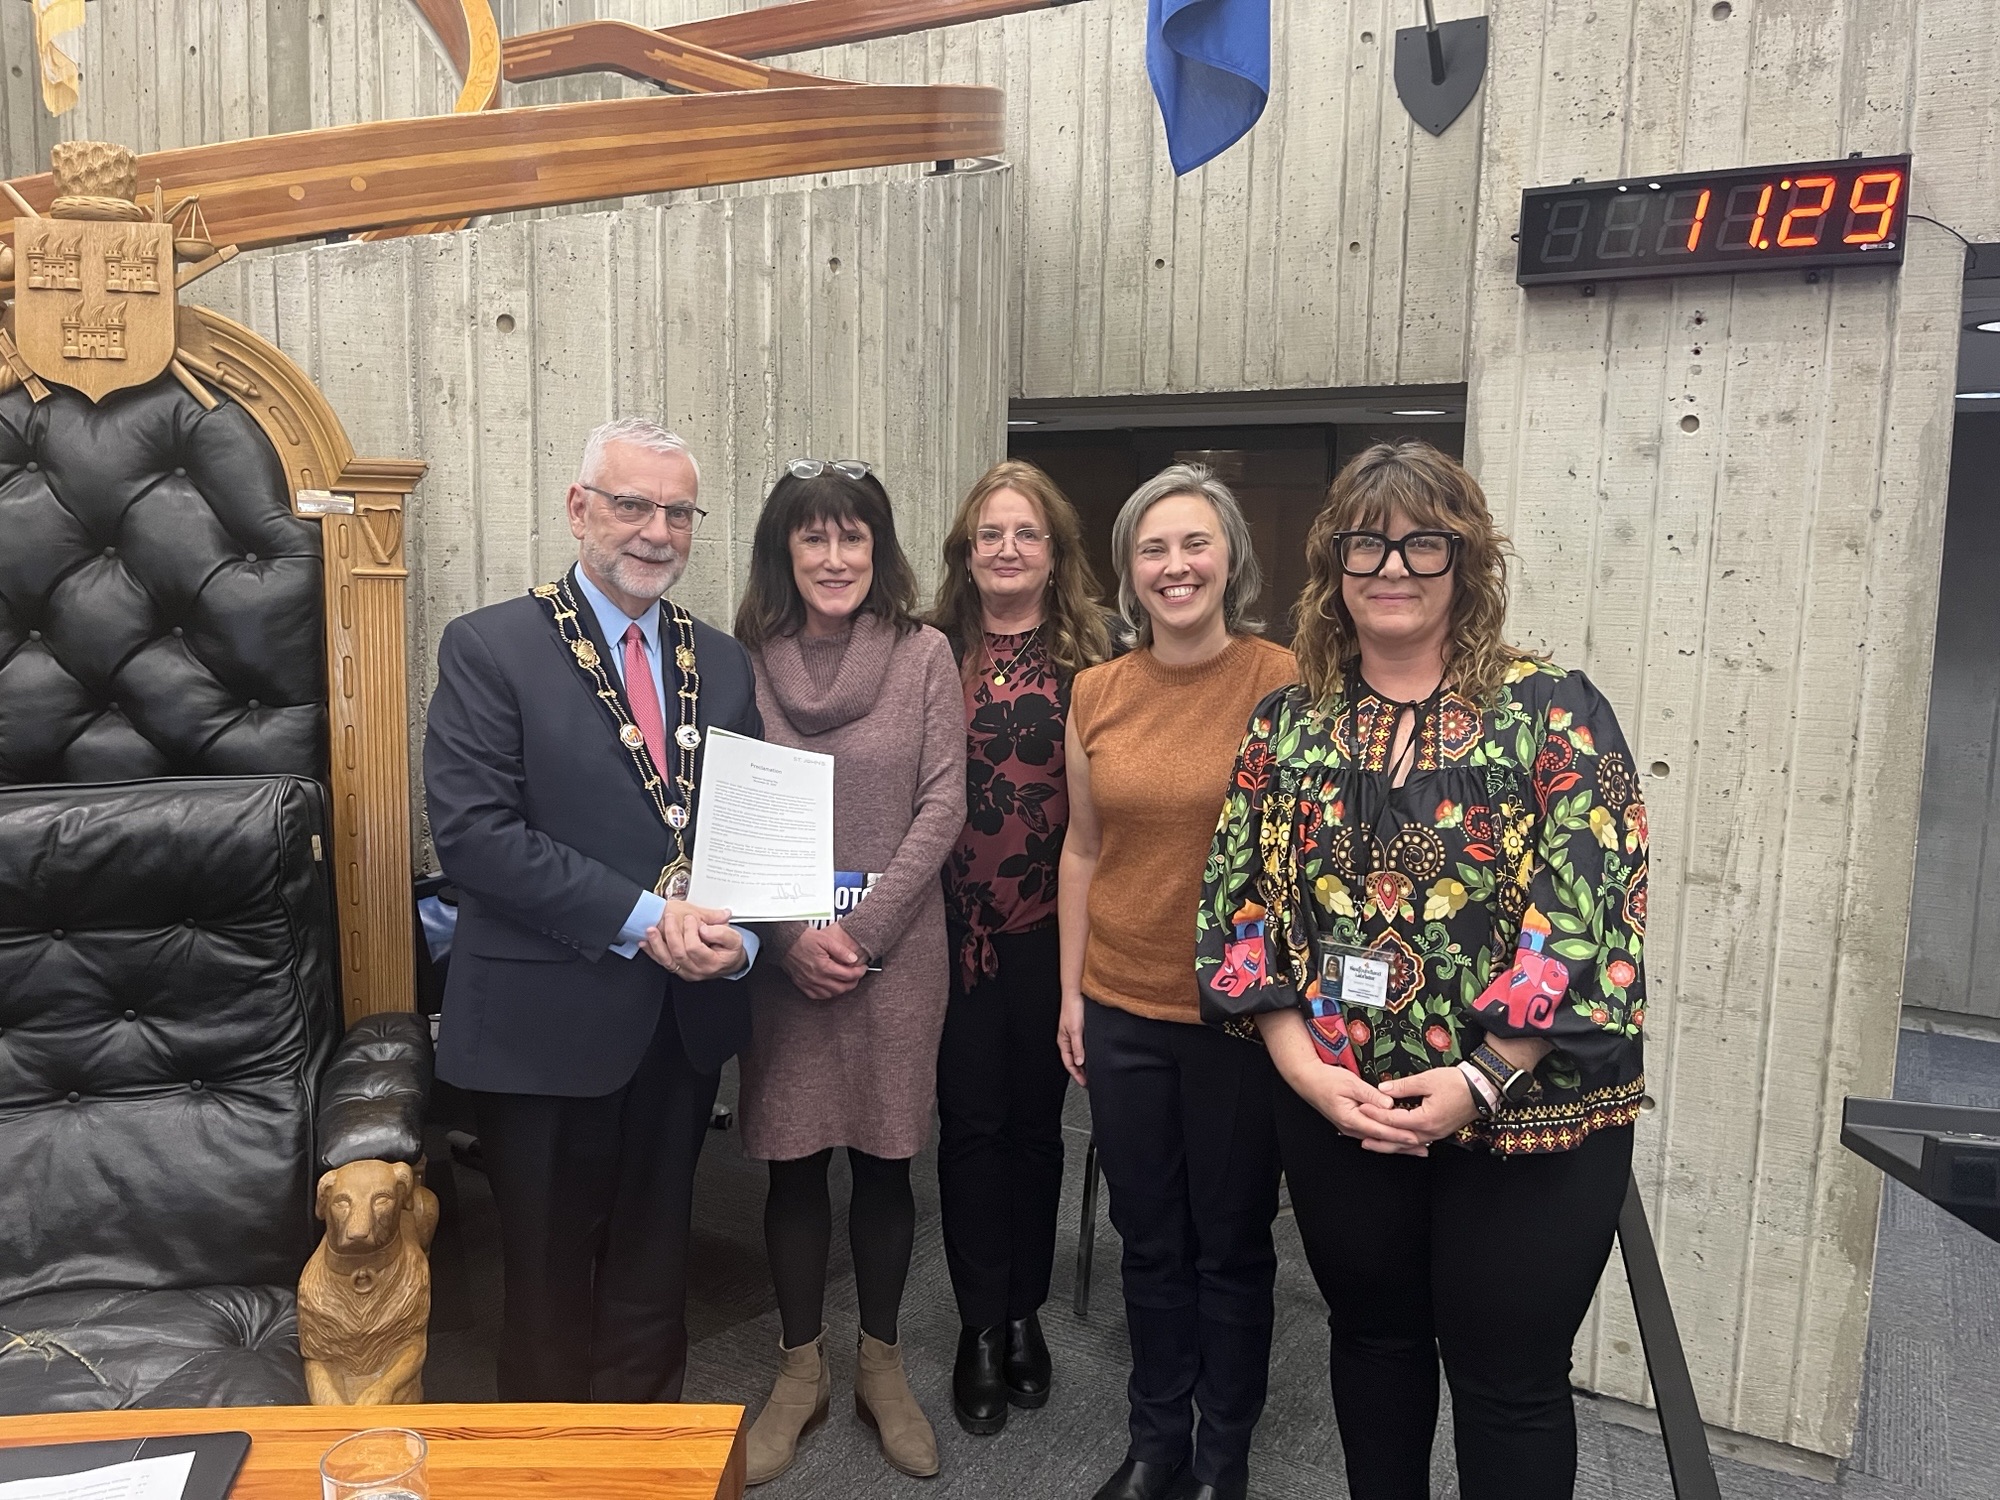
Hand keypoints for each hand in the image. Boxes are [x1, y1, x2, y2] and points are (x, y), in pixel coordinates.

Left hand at [641, 900, 744, 980]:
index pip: (695, 948)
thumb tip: (705, 929)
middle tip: (670, 917)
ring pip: (667, 960)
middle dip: (672, 933)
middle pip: (679, 953)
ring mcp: (685, 971)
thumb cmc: (730, 950)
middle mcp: (697, 970)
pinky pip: (662, 962)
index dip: (691, 931)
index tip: (691, 918)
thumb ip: (722, 932)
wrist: (728, 963)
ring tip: (651, 929)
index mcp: (712, 962)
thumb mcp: (734, 938)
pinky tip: (645, 942)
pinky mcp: (677, 969)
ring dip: (657, 944)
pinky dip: (652, 952)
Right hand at [782, 923, 869, 999]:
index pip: (848, 975)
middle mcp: (817, 978)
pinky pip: (818, 996)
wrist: (784, 942)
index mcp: (824, 967)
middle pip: (842, 987)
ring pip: (831, 994)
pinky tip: (831, 987)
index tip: (863, 968)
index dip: (859, 972)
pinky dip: (827, 993)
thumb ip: (841, 950)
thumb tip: (854, 959)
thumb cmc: (803, 939)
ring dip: (841, 989)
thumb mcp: (825, 939)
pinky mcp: (802, 985)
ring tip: (846, 981)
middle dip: (853, 982)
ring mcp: (809, 983)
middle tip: (857, 975)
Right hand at [1057, 992, 1086, 1086]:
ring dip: (1084, 1063)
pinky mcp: (1080, 1030)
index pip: (1069, 1063)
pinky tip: (1094, 1055)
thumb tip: (1079, 1062)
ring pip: (1078, 1054)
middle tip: (1089, 1080)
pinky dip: (1087, 1054)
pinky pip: (1083, 1046)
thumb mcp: (1076, 1030)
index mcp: (1063, 1042)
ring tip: (1092, 1071)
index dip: (1076, 1074)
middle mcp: (1068, 1040)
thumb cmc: (1072, 1009)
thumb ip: (1077, 1047)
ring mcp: (1074, 1035)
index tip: (1084, 1083)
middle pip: (1073, 1060)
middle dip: (1080, 1071)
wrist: (1076, 994)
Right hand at [1281, 1058, 1429, 1152]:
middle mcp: (1351, 1128)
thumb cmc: (1327, 1080)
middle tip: (1424, 1149)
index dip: (1400, 1135)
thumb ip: (1371, 1095)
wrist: (1307, 1081)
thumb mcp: (1351, 1083)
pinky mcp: (1351, 1124)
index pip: (1381, 1130)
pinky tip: (1397, 1139)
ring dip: (1397, 1144)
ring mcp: (1350, 1128)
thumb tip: (1389, 1104)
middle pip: (1382, 1141)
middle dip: (1403, 1146)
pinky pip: (1373, 1135)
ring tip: (1416, 1148)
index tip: (1417, 1137)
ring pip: (1378, 1140)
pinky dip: (1387, 1138)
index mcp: (1352, 1118)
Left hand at [1358, 1066, 1480, 1152]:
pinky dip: (1403, 1142)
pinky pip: (1417, 1141)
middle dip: (1379, 1139)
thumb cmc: (1457, 1083)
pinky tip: (1395, 1142)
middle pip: (1400, 1140)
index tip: (1363, 1109)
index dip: (1377, 1115)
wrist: (1482, 1089)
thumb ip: (1403, 1086)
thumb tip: (1382, 1089)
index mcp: (1426, 1119)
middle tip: (1361, 1137)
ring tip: (1372, 1144)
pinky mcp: (1439, 1132)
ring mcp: (1436, 1134)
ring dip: (1390, 1144)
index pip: (1395, 1120)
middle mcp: (1431, 1132)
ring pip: (1408, 1144)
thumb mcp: (1427, 1080)